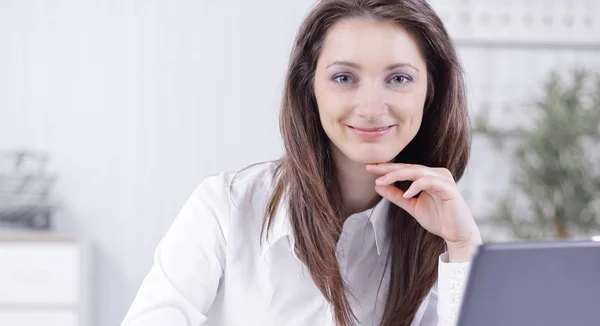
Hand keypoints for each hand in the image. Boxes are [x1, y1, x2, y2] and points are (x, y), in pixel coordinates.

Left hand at [366, 163, 481, 261]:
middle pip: (409, 167)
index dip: (387, 168)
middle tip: (371, 168)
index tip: (369, 168)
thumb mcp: (411, 206)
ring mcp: (444, 180)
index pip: (405, 169)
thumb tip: (378, 186)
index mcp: (429, 176)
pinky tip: (405, 193)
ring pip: (417, 172)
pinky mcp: (449, 189)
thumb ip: (396, 196)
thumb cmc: (438, 219)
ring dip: (397, 175)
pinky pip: (429, 182)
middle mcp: (437, 174)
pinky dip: (415, 186)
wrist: (457, 235)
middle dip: (388, 168)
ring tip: (382, 181)